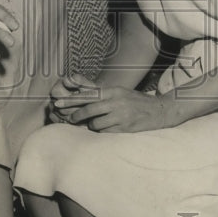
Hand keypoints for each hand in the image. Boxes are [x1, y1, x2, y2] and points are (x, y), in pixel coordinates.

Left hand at [51, 77, 178, 131]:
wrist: (160, 111)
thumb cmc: (134, 101)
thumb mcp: (118, 91)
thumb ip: (97, 90)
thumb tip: (75, 83)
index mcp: (113, 91)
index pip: (88, 94)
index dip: (71, 99)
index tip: (57, 103)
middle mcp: (116, 102)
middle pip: (89, 110)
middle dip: (77, 115)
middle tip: (71, 118)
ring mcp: (121, 116)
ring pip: (96, 124)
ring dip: (93, 126)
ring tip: (98, 123)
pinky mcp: (126, 128)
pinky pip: (106, 132)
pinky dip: (103, 132)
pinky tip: (108, 128)